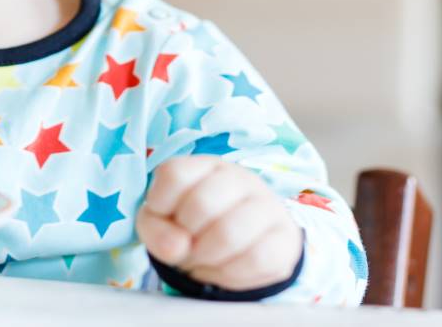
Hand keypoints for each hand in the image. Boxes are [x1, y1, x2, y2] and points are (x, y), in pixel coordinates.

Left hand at [136, 156, 302, 291]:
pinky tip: (223, 269)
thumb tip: (175, 246)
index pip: (174, 174)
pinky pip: (255, 259)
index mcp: (205, 166)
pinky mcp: (285, 238)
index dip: (160, 204)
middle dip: (185, 236)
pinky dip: (229, 274)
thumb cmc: (193, 228)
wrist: (242, 250)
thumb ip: (156, 231)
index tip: (167, 218)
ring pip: (229, 233)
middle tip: (187, 246)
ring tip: (203, 259)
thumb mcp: (162, 224)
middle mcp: (240, 178)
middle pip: (201, 203)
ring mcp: (267, 205)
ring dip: (206, 257)